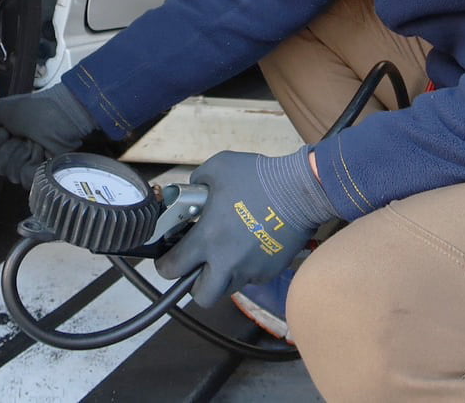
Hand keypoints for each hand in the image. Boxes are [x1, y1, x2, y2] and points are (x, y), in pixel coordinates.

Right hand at [0, 85, 96, 184]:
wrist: (61, 116)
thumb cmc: (35, 109)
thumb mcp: (5, 107)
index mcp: (7, 135)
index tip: (7, 129)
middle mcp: (16, 150)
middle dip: (10, 150)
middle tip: (23, 137)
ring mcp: (29, 162)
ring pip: (12, 173)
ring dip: (23, 155)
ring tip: (36, 144)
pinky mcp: (41, 173)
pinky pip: (26, 180)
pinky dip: (33, 167)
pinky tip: (42, 155)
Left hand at [154, 149, 328, 308]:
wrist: (299, 189)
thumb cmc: (256, 176)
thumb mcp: (216, 168)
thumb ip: (196, 183)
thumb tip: (191, 194)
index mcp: (207, 238)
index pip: (172, 268)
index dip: (164, 265)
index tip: (166, 259)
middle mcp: (226, 261)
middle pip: (201, 296)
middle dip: (194, 285)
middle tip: (197, 266)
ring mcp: (250, 270)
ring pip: (227, 289)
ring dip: (220, 278)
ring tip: (225, 256)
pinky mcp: (269, 271)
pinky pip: (250, 278)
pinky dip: (245, 268)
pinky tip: (249, 247)